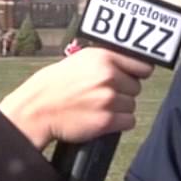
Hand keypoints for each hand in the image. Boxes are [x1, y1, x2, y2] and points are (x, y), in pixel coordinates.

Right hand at [0, 48, 152, 149]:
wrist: (37, 109)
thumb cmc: (56, 85)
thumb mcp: (80, 60)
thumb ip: (106, 59)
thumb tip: (130, 62)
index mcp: (103, 57)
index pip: (142, 65)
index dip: (138, 73)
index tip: (133, 76)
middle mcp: (108, 76)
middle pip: (136, 87)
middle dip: (124, 91)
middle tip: (104, 93)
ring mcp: (108, 99)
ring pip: (132, 105)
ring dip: (120, 108)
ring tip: (99, 106)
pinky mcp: (107, 120)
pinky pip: (129, 121)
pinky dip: (119, 122)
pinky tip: (103, 118)